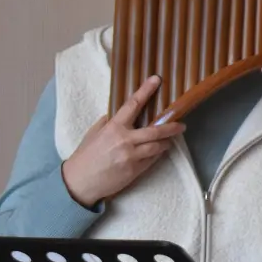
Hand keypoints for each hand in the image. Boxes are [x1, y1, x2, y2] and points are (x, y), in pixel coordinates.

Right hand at [61, 76, 186, 206]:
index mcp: (114, 128)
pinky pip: (152, 160)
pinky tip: (159, 151)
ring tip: (170, 139)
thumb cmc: (86, 155)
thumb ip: (108, 122)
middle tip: (181, 125)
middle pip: (155, 131)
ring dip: (167, 142)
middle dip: (171, 127)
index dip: (146, 91)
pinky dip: (158, 154)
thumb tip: (119, 112)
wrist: (80, 182)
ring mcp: (132, 156)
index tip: (156, 80)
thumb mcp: (94, 133)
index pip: (133, 105)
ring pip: (158, 146)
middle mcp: (125, 140)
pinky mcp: (135, 170)